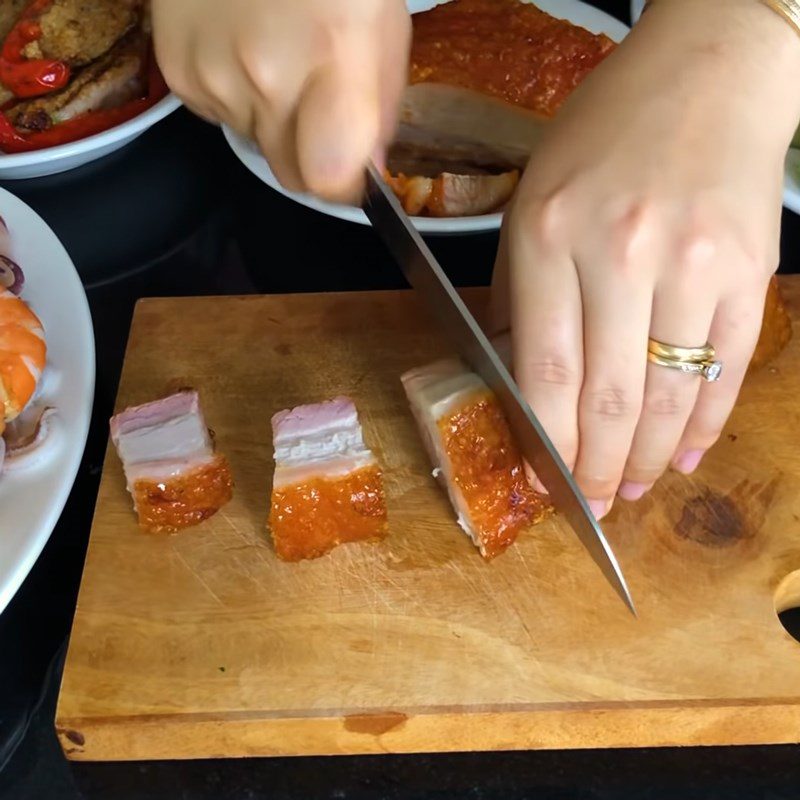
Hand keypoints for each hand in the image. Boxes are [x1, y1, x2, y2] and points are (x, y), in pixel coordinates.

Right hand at [151, 0, 410, 201]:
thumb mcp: (383, 24)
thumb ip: (380, 107)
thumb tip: (368, 170)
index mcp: (332, 57)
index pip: (327, 177)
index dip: (343, 188)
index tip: (351, 177)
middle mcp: (266, 76)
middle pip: (290, 174)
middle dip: (311, 159)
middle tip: (319, 113)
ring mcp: (214, 75)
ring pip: (255, 144)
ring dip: (272, 121)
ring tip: (278, 58)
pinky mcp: (177, 72)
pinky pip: (219, 117)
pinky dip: (236, 98)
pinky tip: (243, 48)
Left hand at [491, 0, 799, 518]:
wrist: (706, 75)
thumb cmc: (603, 137)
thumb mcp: (532, 203)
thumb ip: (516, 295)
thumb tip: (514, 381)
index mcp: (549, 236)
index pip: (545, 371)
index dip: (544, 442)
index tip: (542, 483)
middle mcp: (621, 253)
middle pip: (607, 398)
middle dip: (597, 469)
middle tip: (592, 507)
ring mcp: (692, 263)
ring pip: (669, 395)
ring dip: (649, 457)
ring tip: (633, 488)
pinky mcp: (749, 270)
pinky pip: (727, 367)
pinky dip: (705, 422)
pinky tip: (685, 452)